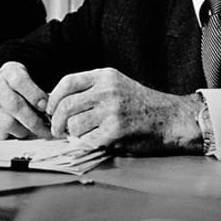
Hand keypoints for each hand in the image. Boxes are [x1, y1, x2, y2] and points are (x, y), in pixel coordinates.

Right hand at [0, 61, 53, 139]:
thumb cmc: (13, 87)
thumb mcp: (26, 80)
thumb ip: (38, 92)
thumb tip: (54, 110)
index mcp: (8, 73)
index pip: (20, 81)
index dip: (35, 95)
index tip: (47, 108)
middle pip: (15, 106)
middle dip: (34, 121)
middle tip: (46, 130)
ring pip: (9, 124)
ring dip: (23, 130)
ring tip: (27, 126)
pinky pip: (1, 133)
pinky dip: (12, 134)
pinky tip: (13, 128)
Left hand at [46, 68, 202, 154]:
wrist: (170, 119)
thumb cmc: (142, 105)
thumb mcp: (118, 85)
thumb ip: (92, 89)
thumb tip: (60, 104)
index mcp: (105, 76)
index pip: (67, 82)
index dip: (53, 98)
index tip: (50, 109)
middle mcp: (107, 91)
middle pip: (66, 105)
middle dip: (56, 121)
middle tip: (57, 130)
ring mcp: (111, 111)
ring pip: (74, 125)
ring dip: (74, 134)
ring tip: (83, 135)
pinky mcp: (115, 131)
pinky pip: (87, 140)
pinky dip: (86, 144)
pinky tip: (94, 141)